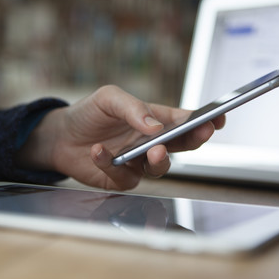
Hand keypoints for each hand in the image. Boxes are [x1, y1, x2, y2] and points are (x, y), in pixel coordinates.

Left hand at [16, 85, 224, 189]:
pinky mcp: (121, 179)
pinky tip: (98, 151)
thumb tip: (155, 126)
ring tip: (151, 150)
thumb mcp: (109, 99)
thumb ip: (133, 108)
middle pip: (182, 146)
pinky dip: (111, 164)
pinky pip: (125, 177)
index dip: (204, 121)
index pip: (184, 121)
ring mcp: (137, 163)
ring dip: (160, 160)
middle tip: (200, 133)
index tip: (218, 118)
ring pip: (160, 168)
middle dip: (195, 139)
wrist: (60, 136)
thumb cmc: (89, 114)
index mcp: (154, 121)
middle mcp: (150, 144)